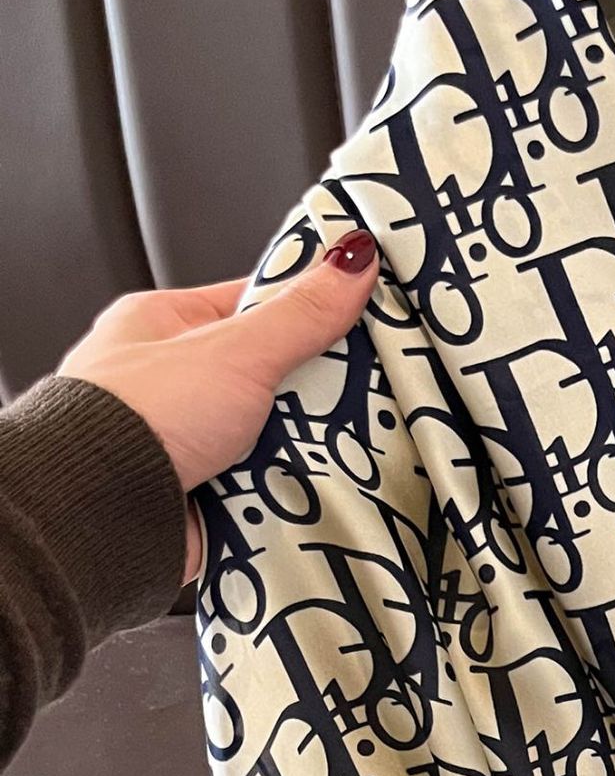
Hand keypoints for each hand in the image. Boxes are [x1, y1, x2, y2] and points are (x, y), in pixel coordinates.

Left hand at [59, 232, 378, 580]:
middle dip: (310, 389)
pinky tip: (304, 481)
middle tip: (342, 391)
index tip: (357, 313)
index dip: (308, 307)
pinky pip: (267, 478)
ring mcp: (189, 437)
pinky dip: (287, 483)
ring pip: (274, 430)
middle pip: (272, 372)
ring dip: (301, 441)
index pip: (254, 302)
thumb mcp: (234, 351)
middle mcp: (172, 381)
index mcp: (163, 325)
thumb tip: (350, 263)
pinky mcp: (205, 488)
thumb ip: (299, 312)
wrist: (97, 512)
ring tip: (318, 442)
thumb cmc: (131, 420)